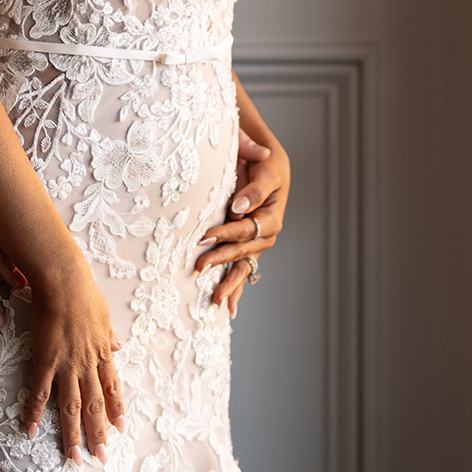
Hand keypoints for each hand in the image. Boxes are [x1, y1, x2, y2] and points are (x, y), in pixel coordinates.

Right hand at [23, 255, 123, 464]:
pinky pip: (39, 393)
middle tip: (100, 457)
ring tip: (74, 457)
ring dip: (73, 434)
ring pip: (71, 407)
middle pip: (94, 405)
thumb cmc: (83, 292)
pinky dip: (34, 413)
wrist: (63, 281)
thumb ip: (109, 334)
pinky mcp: (45, 361)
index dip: (115, 410)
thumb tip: (120, 344)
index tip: (118, 430)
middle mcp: (87, 364)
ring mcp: (66, 365)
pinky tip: (30, 431)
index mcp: (102, 352)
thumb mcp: (104, 314)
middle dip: (98, 433)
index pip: (112, 388)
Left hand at [196, 125, 289, 316]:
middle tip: (199, 267)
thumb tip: (239, 207)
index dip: (228, 233)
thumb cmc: (265, 163)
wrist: (268, 163)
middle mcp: (266, 233)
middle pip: (244, 251)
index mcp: (273, 216)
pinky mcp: (247, 244)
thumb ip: (254, 189)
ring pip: (244, 266)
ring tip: (216, 302)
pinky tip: (229, 308)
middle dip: (222, 260)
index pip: (248, 228)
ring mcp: (257, 241)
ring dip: (231, 284)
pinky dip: (236, 286)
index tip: (207, 234)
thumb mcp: (264, 170)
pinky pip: (242, 267)